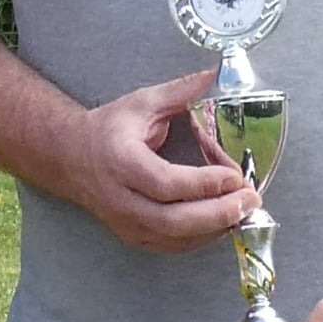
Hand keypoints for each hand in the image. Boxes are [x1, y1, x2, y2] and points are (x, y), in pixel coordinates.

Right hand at [60, 66, 257, 253]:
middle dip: (218, 213)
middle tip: (250, 200)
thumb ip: (181, 92)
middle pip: (172, 220)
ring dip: (215, 228)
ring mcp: (126, 223)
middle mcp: (120, 199)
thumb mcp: (142, 103)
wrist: (72, 157)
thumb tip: (217, 76)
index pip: (165, 182)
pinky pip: (172, 246)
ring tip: (244, 210)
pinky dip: (201, 238)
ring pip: (174, 238)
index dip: (203, 183)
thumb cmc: (108, 129)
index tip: (235, 175)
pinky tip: (223, 223)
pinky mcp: (134, 237)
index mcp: (121, 161)